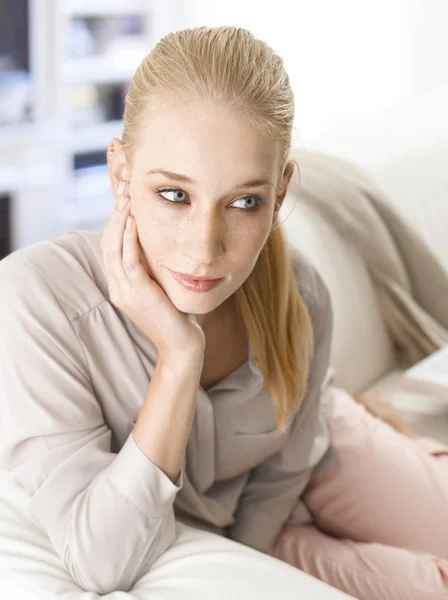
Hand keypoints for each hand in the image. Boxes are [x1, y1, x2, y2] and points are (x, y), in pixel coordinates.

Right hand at [100, 182, 205, 357]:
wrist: (182, 346)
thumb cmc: (177, 316)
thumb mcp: (162, 287)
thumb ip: (154, 269)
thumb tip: (161, 244)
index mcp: (121, 285)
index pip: (111, 246)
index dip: (115, 220)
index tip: (126, 197)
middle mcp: (118, 287)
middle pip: (107, 242)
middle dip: (115, 214)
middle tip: (124, 189)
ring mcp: (125, 292)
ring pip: (114, 249)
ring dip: (120, 221)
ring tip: (128, 198)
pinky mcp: (138, 295)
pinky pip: (129, 262)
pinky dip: (129, 240)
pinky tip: (135, 222)